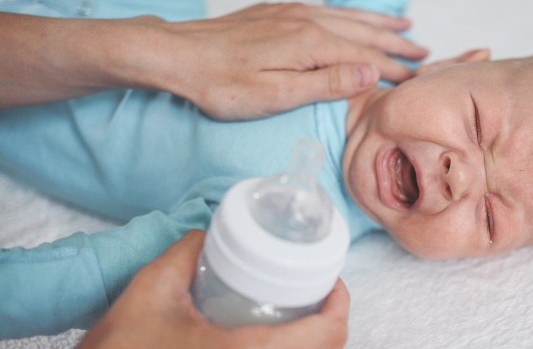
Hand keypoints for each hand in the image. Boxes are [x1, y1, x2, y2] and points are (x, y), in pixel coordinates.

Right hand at [78, 230, 349, 348]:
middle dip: (326, 323)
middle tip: (313, 294)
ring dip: (309, 343)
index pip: (327, 336)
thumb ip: (185, 254)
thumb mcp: (150, 291)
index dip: (339, 305)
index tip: (332, 283)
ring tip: (293, 314)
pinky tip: (267, 339)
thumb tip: (206, 236)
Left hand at [135, 3, 428, 119]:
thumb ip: (325, 82)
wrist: (176, 54)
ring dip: (377, 23)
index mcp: (311, 44)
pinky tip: (351, 17)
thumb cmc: (221, 83)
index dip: (393, 69)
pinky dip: (349, 15)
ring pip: (346, 17)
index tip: (417, 79)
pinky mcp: (275, 13)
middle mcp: (306, 21)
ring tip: (403, 25)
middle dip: (395, 43)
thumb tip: (369, 71)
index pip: (365, 57)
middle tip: (424, 53)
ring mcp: (290, 14)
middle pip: (362, 32)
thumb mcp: (276, 94)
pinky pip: (325, 11)